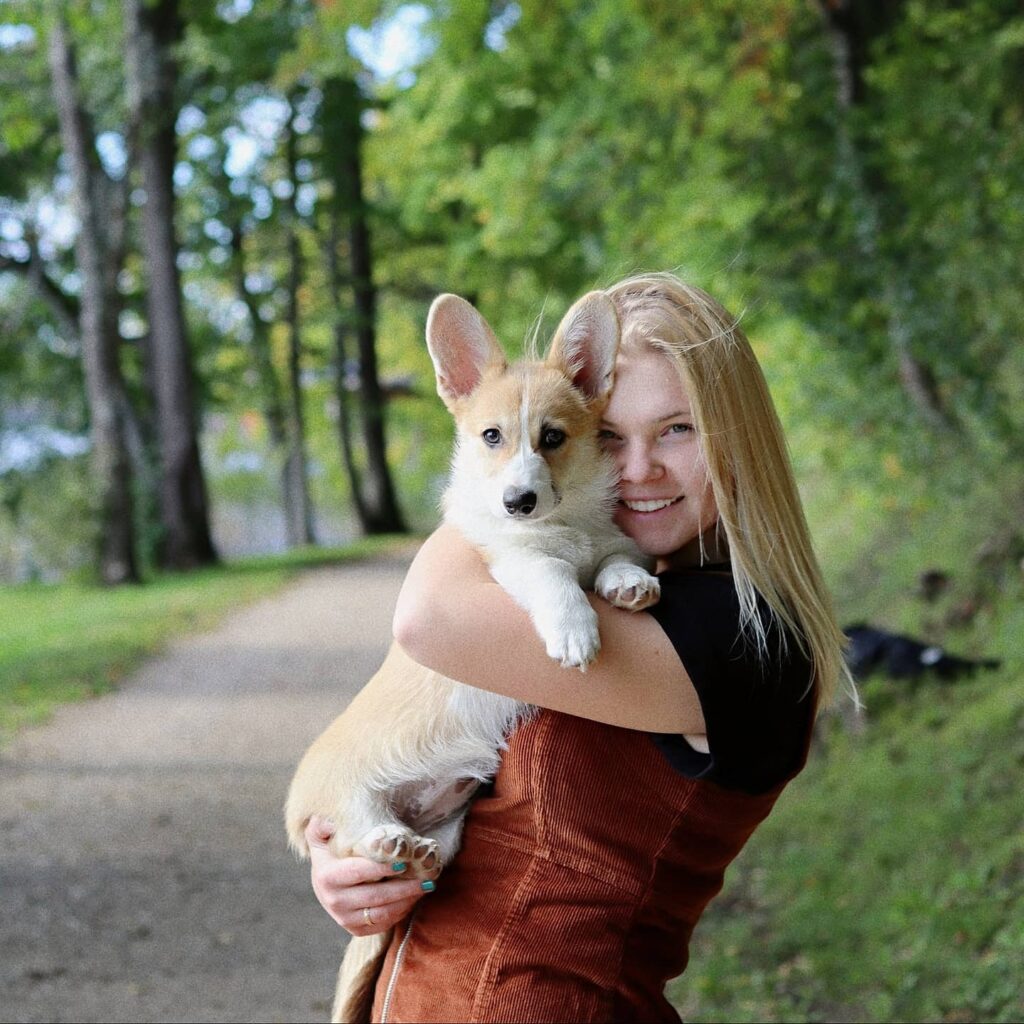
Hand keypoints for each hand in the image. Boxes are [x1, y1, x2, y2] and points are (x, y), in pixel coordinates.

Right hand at [305, 816, 431, 935]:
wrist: (325, 879)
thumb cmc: (330, 848)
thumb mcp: (322, 832)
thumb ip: (324, 824)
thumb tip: (332, 824)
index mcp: (327, 877)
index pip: (359, 872)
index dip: (382, 868)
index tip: (404, 862)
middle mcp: (333, 901)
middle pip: (375, 897)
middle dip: (404, 888)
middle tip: (426, 879)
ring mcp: (344, 918)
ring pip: (381, 914)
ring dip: (406, 902)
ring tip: (425, 887)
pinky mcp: (356, 929)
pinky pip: (382, 924)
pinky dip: (400, 912)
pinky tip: (413, 898)